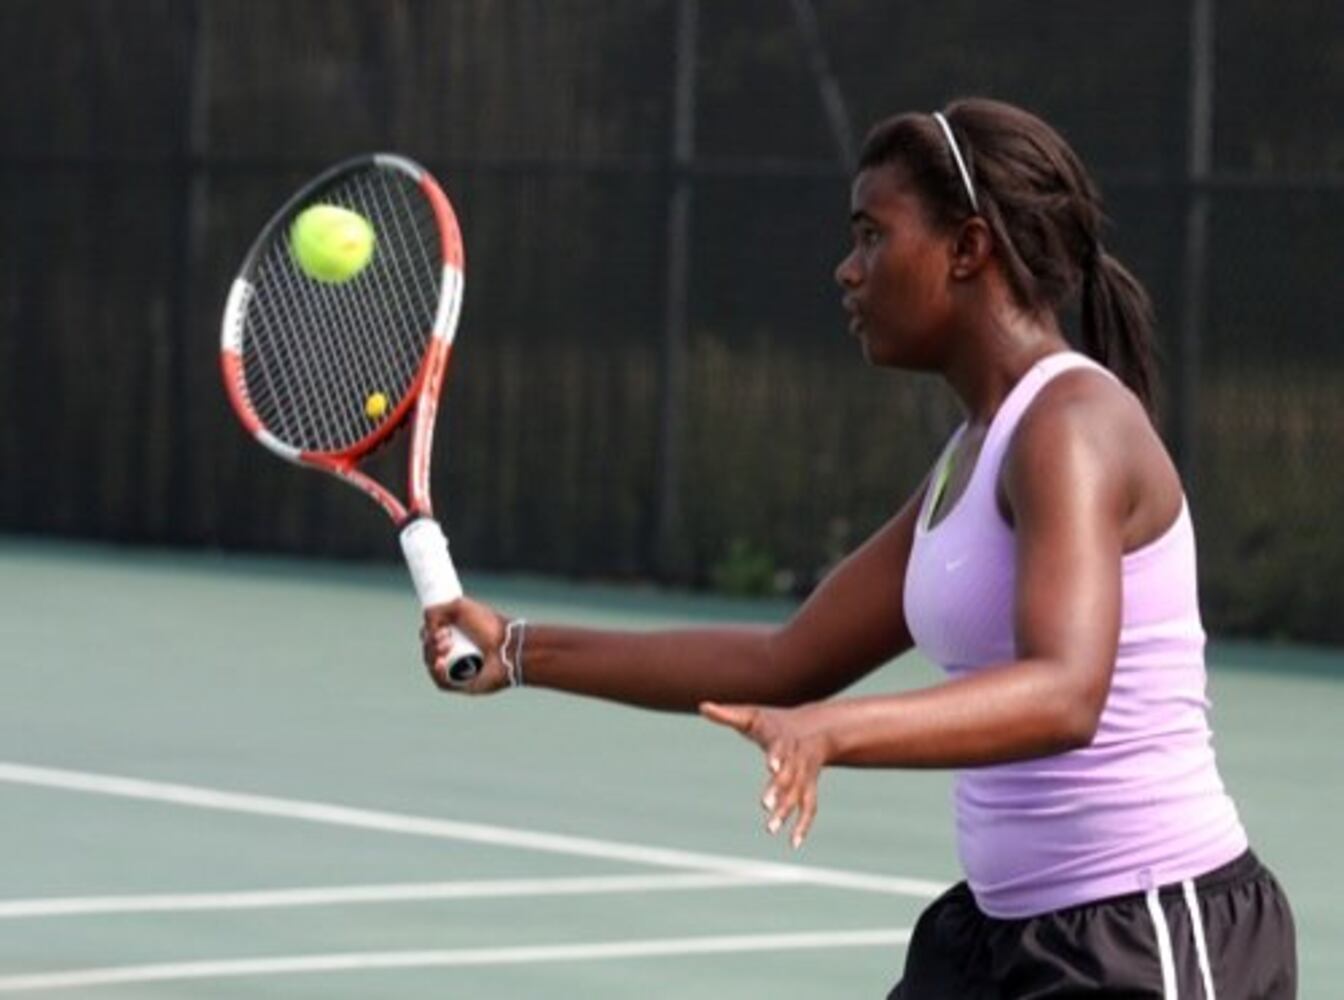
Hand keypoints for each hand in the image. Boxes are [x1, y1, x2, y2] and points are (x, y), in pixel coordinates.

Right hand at [420, 596, 510, 693]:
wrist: (508, 646)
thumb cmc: (489, 626)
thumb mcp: (461, 607)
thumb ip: (437, 609)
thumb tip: (424, 624)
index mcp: (454, 635)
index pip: (428, 636)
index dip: (427, 632)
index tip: (438, 627)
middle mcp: (453, 652)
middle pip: (428, 650)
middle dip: (431, 642)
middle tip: (446, 636)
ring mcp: (456, 669)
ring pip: (431, 664)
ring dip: (432, 654)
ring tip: (447, 646)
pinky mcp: (460, 684)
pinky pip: (440, 682)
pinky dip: (437, 672)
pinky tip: (440, 663)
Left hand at [700, 701, 832, 848]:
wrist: (815, 729)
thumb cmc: (774, 722)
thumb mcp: (752, 715)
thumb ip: (727, 714)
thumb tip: (702, 706)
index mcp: (783, 739)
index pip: (781, 748)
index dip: (777, 757)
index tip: (771, 767)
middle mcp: (798, 759)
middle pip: (790, 775)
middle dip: (779, 790)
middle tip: (765, 805)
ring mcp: (806, 775)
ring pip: (799, 795)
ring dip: (787, 811)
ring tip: (771, 829)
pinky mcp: (809, 788)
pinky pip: (810, 808)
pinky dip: (803, 826)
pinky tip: (794, 844)